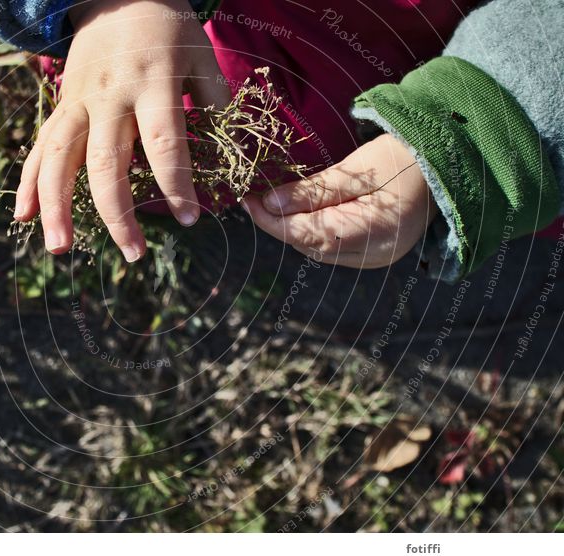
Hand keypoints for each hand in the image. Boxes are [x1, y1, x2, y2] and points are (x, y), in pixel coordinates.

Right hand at [14, 0, 228, 261]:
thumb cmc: (168, 29)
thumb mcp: (201, 57)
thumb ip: (214, 106)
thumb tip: (229, 163)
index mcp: (153, 82)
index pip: (164, 142)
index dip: (176, 184)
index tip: (191, 219)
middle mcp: (109, 95)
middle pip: (104, 161)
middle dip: (117, 213)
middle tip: (133, 254)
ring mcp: (78, 101)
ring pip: (58, 157)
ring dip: (56, 207)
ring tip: (59, 250)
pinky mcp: (61, 106)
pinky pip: (40, 145)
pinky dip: (28, 181)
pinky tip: (23, 216)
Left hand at [242, 133, 436, 268]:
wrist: (446, 164)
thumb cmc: (405, 158)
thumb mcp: (358, 168)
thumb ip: (314, 190)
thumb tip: (270, 203)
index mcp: (373, 232)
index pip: (306, 233)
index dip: (272, 220)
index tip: (247, 200)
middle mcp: (373, 255)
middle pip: (309, 245)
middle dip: (278, 224)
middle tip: (253, 199)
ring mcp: (374, 259)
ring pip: (317, 249)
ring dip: (291, 228)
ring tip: (270, 204)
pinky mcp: (373, 254)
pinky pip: (331, 247)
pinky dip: (310, 231)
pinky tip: (298, 213)